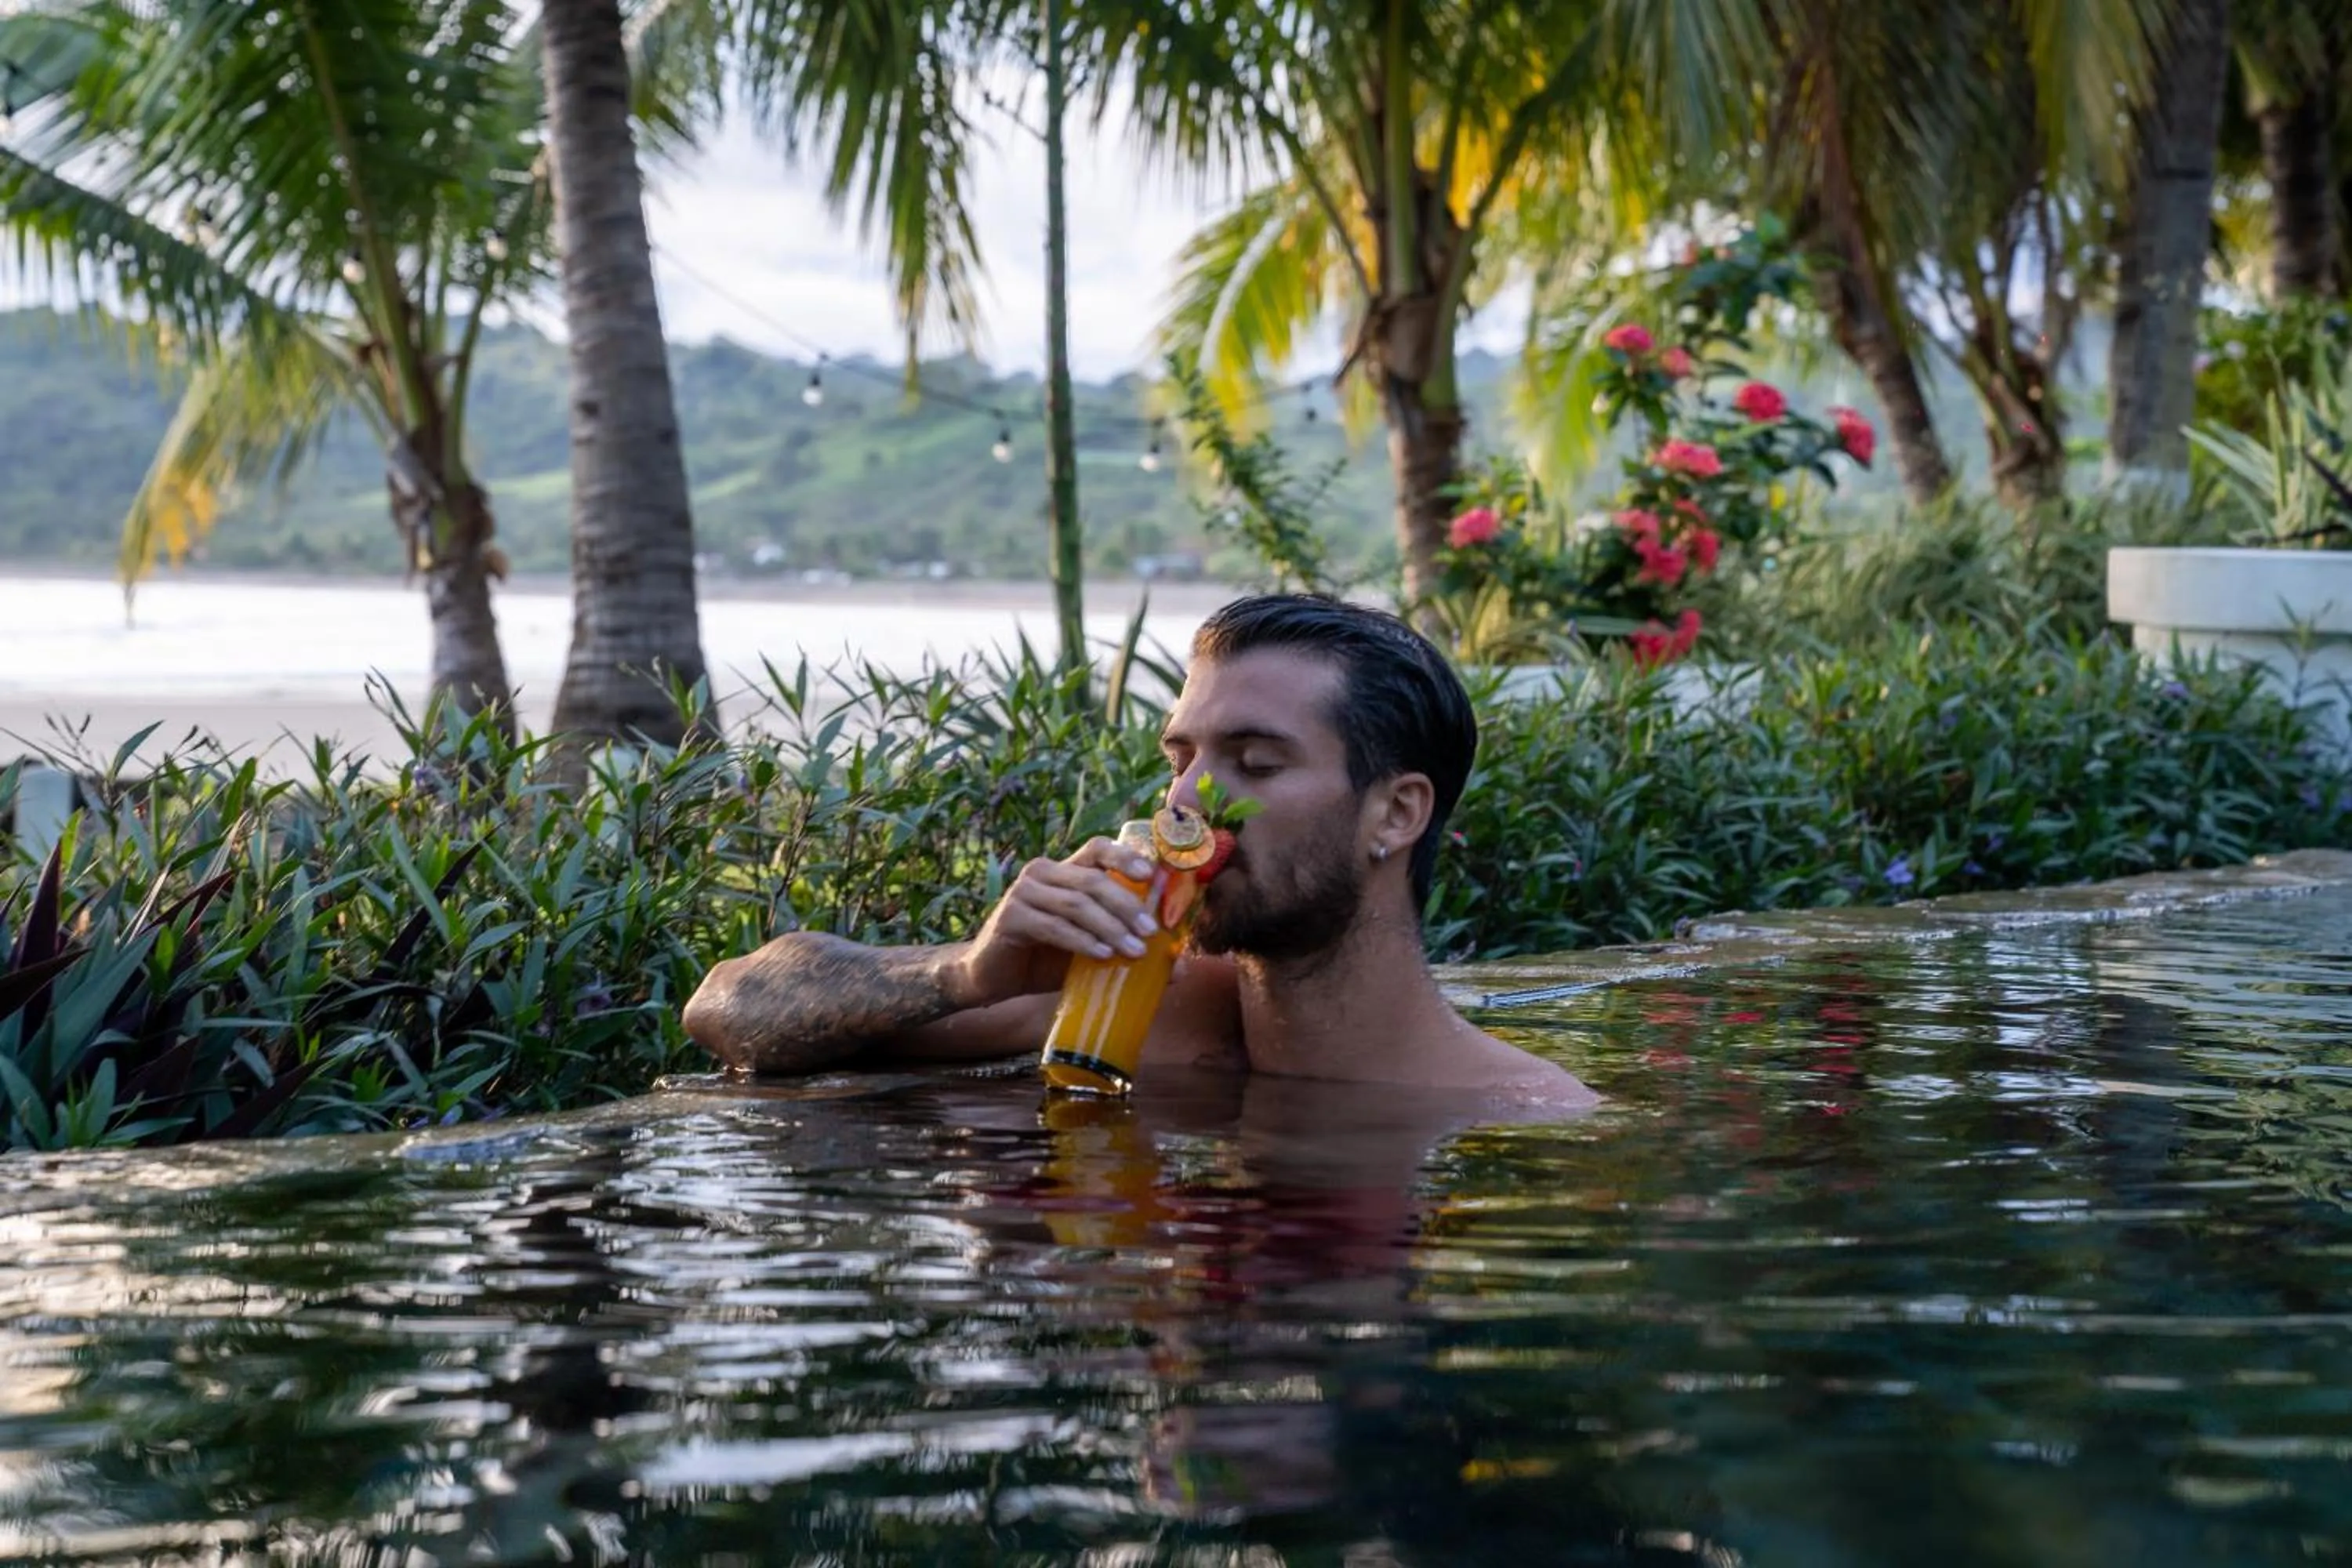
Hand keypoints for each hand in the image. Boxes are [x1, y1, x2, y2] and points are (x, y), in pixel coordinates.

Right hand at [950, 836, 1161, 1006]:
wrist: (993, 979)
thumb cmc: (1046, 960)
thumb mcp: (1091, 952)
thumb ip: (1127, 950)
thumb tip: (1178, 967)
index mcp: (1065, 871)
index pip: (1098, 849)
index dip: (1125, 855)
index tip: (1151, 874)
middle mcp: (1043, 872)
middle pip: (1093, 878)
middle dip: (1127, 904)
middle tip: (1152, 931)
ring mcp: (1024, 892)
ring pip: (1077, 903)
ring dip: (1110, 927)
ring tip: (1134, 951)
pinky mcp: (1011, 917)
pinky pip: (1054, 926)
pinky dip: (1082, 941)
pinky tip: (1102, 956)